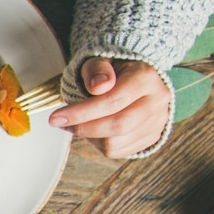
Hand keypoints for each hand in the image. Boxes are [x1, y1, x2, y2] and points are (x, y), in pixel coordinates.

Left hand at [51, 58, 169, 157]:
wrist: (138, 80)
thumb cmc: (115, 71)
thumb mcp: (102, 61)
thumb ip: (97, 70)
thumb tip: (98, 86)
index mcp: (146, 78)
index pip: (113, 101)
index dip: (81, 112)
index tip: (56, 118)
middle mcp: (156, 101)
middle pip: (118, 125)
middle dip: (83, 128)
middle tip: (62, 123)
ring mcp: (157, 121)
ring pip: (116, 143)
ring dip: (90, 137)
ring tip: (80, 123)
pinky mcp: (152, 137)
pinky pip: (118, 152)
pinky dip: (100, 144)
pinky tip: (95, 130)